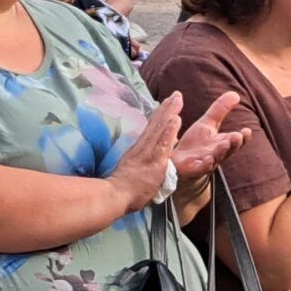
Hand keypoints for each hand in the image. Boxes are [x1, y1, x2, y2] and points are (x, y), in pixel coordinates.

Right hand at [106, 95, 182, 211]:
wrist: (113, 195)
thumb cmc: (120, 190)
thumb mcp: (128, 172)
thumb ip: (136, 165)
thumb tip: (138, 162)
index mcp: (138, 151)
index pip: (150, 130)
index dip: (158, 116)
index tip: (166, 104)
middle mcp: (142, 148)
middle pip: (155, 124)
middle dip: (166, 108)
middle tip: (176, 94)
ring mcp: (148, 153)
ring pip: (160, 128)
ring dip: (169, 113)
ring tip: (177, 99)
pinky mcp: (154, 161)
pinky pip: (163, 143)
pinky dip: (169, 130)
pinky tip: (176, 119)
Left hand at [171, 91, 248, 182]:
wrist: (179, 165)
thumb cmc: (196, 144)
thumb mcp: (208, 123)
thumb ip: (220, 110)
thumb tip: (236, 94)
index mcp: (222, 143)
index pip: (236, 140)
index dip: (242, 137)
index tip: (247, 131)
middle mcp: (216, 154)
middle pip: (228, 150)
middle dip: (233, 144)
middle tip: (238, 136)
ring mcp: (205, 163)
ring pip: (216, 159)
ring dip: (221, 152)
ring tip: (224, 144)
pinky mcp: (193, 169)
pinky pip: (200, 168)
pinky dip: (205, 165)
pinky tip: (209, 159)